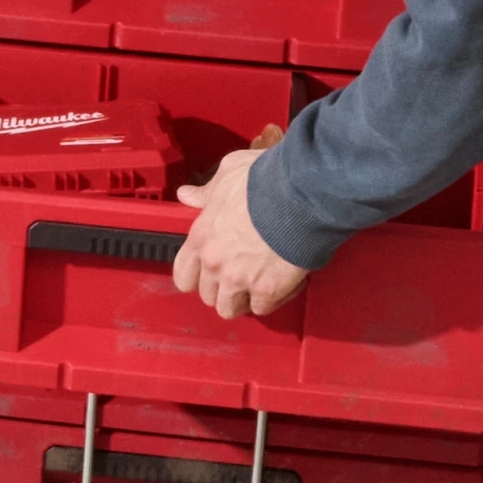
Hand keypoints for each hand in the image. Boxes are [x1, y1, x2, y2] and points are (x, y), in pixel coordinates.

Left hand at [171, 146, 309, 318]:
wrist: (300, 195)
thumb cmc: (264, 181)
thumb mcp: (228, 173)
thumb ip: (207, 191)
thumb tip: (187, 195)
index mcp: (201, 237)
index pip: (183, 274)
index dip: (194, 277)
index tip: (206, 272)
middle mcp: (215, 264)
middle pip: (207, 295)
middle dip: (222, 288)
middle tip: (240, 274)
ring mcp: (240, 280)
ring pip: (231, 309)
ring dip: (243, 300)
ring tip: (259, 284)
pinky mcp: (267, 291)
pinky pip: (263, 309)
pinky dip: (273, 299)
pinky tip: (283, 282)